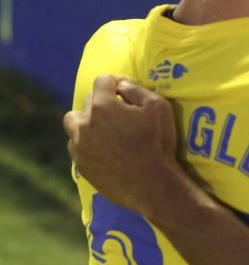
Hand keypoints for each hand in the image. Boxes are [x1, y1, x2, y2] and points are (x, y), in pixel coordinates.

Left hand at [64, 75, 180, 215]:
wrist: (151, 184)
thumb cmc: (157, 142)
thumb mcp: (158, 107)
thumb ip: (137, 89)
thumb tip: (122, 84)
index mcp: (103, 106)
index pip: (102, 81)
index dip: (116, 81)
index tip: (126, 90)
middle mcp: (84, 123)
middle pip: (89, 101)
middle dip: (104, 101)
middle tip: (122, 112)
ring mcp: (79, 145)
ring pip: (73, 123)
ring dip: (87, 121)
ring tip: (105, 129)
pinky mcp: (80, 164)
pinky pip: (77, 145)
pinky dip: (87, 142)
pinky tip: (104, 149)